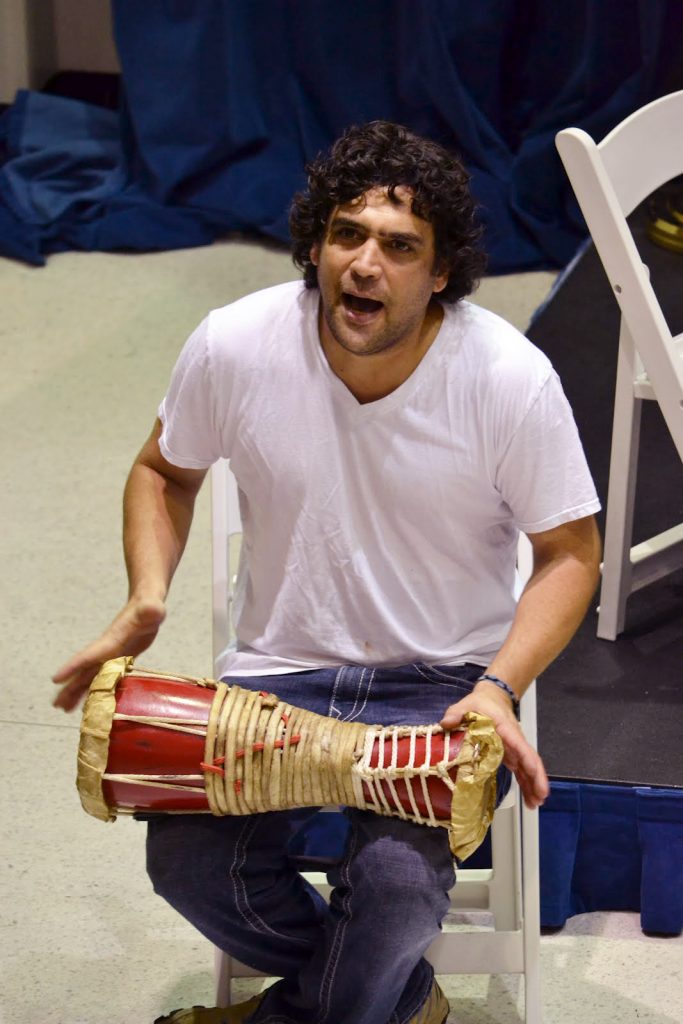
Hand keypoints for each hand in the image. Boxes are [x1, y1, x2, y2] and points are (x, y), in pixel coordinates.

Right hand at [52, 597, 165, 711]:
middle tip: (57, 705)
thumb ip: (151, 610)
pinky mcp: (120, 659)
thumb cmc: (149, 606)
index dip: (73, 667)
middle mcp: (107, 649)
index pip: (89, 655)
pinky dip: (96, 689)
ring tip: (64, 709)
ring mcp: (112, 655)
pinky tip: (91, 701)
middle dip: (70, 687)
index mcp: (112, 639)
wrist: (146, 603)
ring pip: (91, 676)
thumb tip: (152, 610)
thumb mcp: (152, 609)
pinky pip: (104, 677)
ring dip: (78, 692)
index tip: (56, 679)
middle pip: (84, 671)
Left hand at [440, 681, 548, 809]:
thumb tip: (446, 722)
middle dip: (536, 778)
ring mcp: (513, 749)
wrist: (492, 698)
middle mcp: (513, 740)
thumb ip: (457, 713)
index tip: (534, 773)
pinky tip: (529, 799)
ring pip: (527, 768)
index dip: (527, 760)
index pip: (520, 745)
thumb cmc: (481, 703)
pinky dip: (526, 784)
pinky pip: (521, 771)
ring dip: (532, 785)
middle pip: (529, 760)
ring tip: (534, 804)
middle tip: (539, 797)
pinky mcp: (510, 755)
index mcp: (505, 729)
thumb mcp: (466, 704)